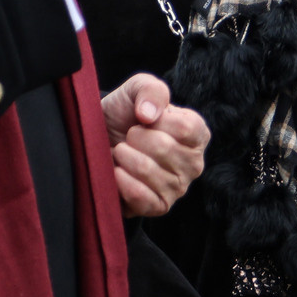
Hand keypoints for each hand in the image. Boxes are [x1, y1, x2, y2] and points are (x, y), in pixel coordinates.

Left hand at [102, 73, 207, 216]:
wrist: (99, 138)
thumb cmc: (124, 114)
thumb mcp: (138, 89)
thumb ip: (151, 90)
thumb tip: (149, 115)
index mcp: (197, 134)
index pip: (185, 128)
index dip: (157, 121)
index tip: (143, 119)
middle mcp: (194, 163)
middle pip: (165, 149)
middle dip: (135, 138)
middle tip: (128, 138)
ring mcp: (178, 188)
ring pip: (148, 171)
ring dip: (124, 157)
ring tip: (121, 152)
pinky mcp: (159, 207)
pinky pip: (141, 197)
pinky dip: (122, 182)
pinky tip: (115, 172)